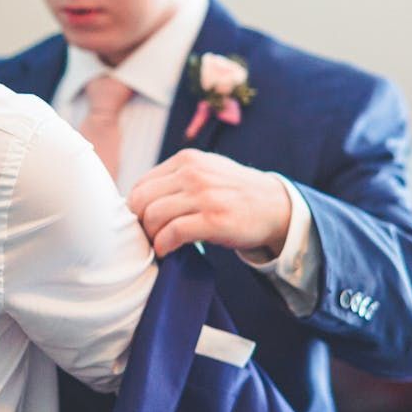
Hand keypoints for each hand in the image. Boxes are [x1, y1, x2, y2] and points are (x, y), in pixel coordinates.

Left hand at [128, 149, 291, 257]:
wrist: (276, 206)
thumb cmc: (235, 193)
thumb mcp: (206, 171)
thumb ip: (176, 178)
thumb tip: (138, 200)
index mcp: (187, 160)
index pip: (141, 184)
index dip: (135, 208)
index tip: (142, 223)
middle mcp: (193, 173)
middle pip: (142, 200)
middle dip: (139, 223)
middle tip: (148, 237)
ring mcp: (204, 196)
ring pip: (154, 216)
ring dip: (151, 236)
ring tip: (159, 244)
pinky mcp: (214, 220)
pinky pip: (173, 233)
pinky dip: (163, 246)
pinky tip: (167, 251)